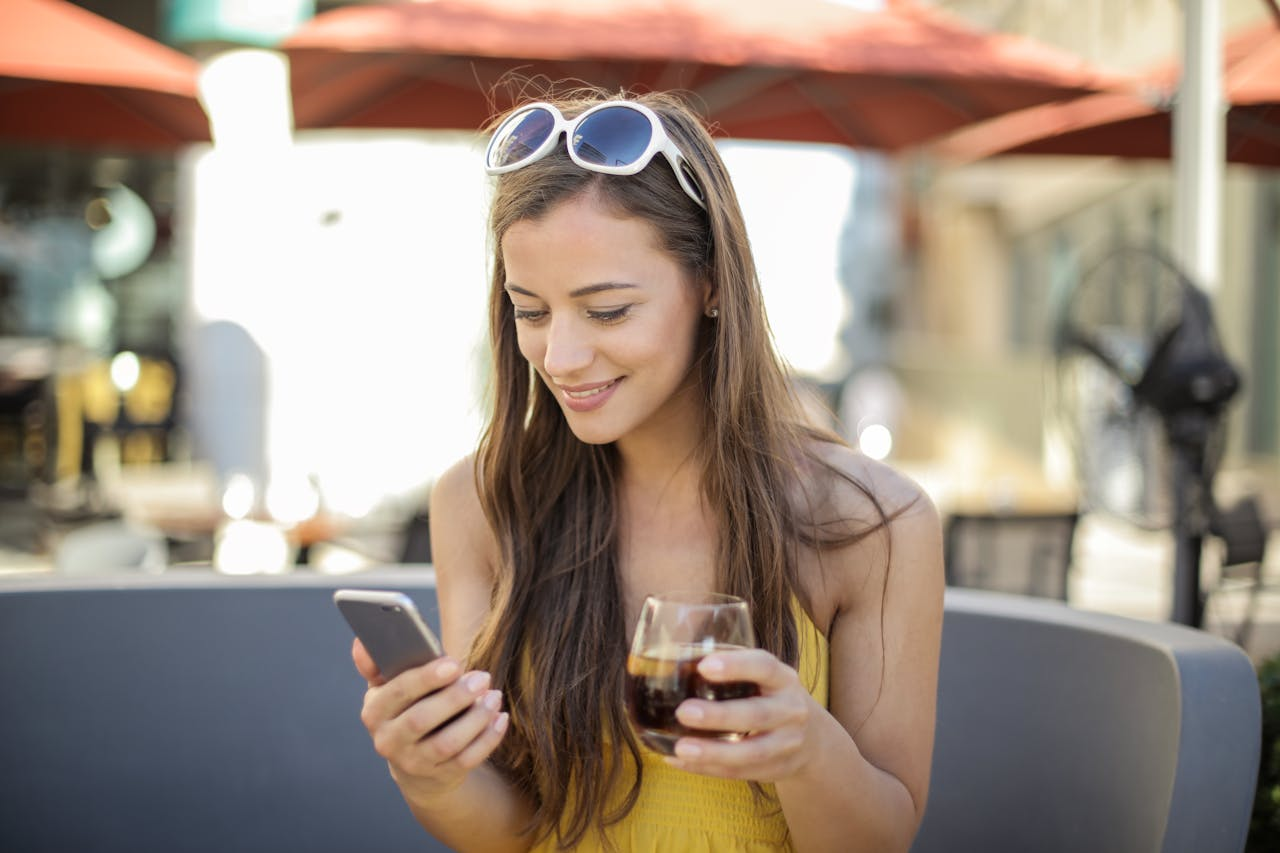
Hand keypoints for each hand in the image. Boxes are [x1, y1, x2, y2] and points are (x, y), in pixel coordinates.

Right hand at [352, 638, 508, 795]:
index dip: (425, 678)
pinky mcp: (440, 777)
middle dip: (455, 697)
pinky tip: (500, 718)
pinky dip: (487, 739)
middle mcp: (388, 741)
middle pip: (421, 719)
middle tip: (483, 677)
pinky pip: (467, 760)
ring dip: (475, 719)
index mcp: (374, 712)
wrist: (415, 763)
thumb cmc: (406, 709)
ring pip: (447, 743)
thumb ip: (378, 663)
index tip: (454, 663)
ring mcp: (414, 763)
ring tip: (494, 696)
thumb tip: (362, 642)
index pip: (396, 693)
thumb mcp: (388, 687)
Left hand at [665, 647, 819, 781]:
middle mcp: (791, 710)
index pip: (764, 667)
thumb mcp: (762, 676)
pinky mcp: (776, 770)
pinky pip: (740, 773)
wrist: (812, 737)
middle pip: (757, 715)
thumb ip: (730, 664)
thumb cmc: (770, 695)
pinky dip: (707, 768)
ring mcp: (787, 744)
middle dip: (719, 715)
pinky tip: (678, 761)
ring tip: (681, 748)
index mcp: (783, 678)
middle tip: (684, 711)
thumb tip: (676, 654)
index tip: (704, 666)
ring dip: (713, 752)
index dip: (736, 666)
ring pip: (751, 752)